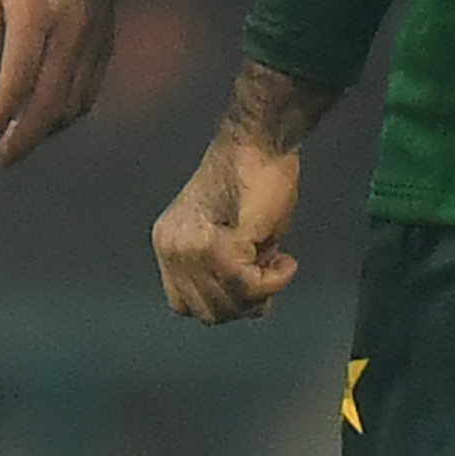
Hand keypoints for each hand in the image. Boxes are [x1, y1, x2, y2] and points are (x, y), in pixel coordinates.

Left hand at [0, 0, 118, 165]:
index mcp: (35, 14)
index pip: (20, 79)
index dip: (2, 114)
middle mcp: (70, 32)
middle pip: (51, 100)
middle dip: (26, 136)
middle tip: (2, 158)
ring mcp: (94, 39)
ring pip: (75, 101)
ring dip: (48, 130)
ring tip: (22, 142)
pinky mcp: (107, 42)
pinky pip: (92, 89)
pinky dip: (70, 113)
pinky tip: (51, 121)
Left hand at [152, 122, 303, 323]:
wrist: (259, 144)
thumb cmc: (252, 180)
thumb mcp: (231, 237)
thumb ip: (227, 272)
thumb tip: (250, 305)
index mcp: (168, 244)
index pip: (184, 304)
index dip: (222, 304)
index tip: (250, 287)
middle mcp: (172, 248)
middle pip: (208, 312)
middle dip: (245, 303)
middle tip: (270, 274)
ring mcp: (193, 247)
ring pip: (230, 302)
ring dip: (263, 291)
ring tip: (279, 262)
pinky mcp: (221, 244)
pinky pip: (250, 286)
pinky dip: (276, 280)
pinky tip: (286, 261)